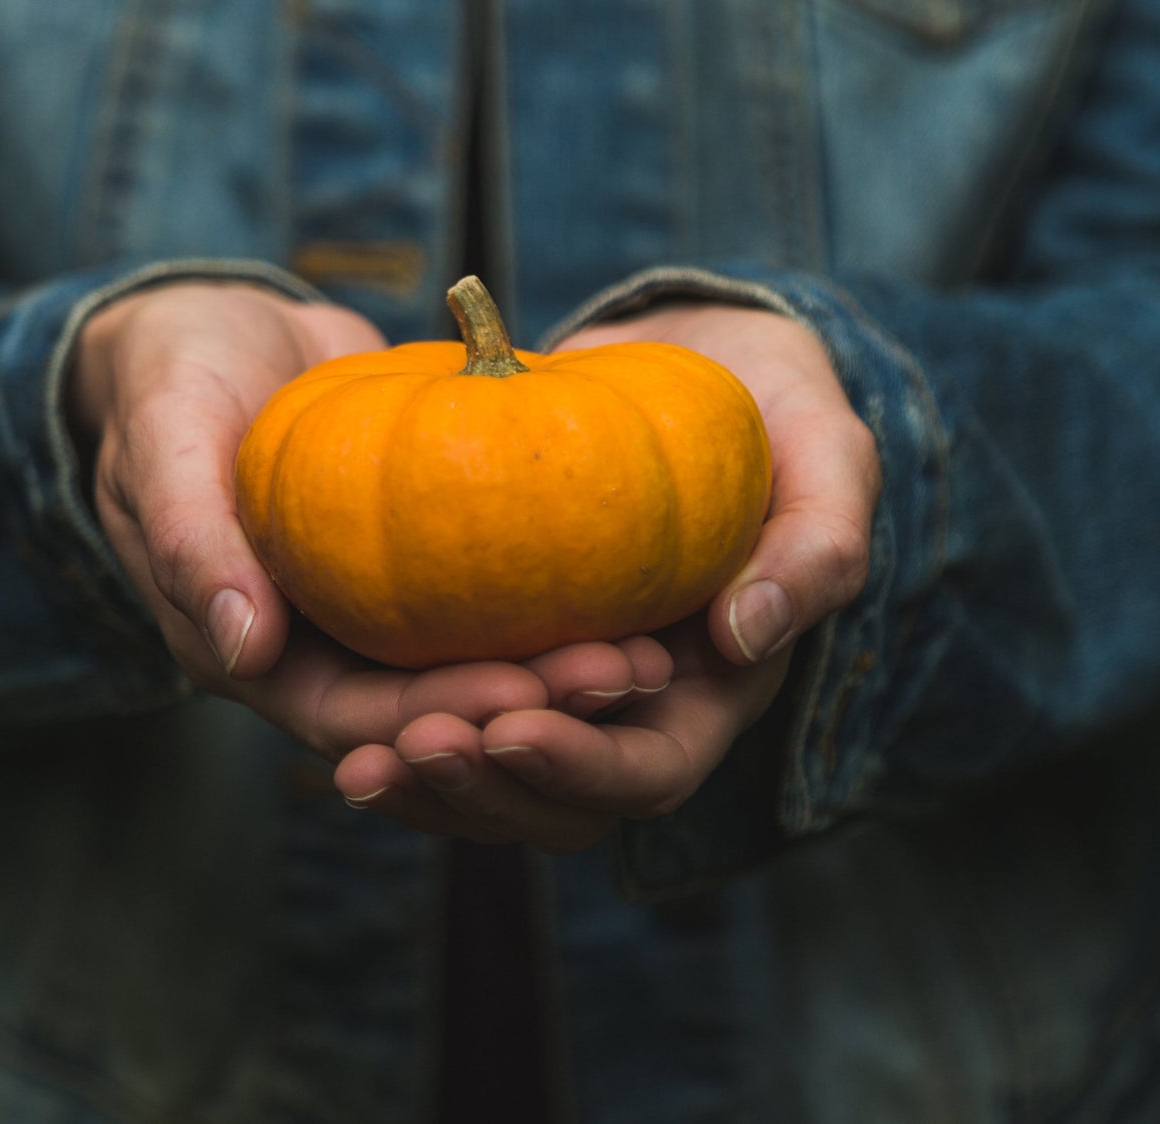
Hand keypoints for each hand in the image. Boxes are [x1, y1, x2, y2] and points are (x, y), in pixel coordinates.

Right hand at [65, 281, 673, 762]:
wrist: (215, 324)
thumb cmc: (173, 377)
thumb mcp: (165, 440)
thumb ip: (193, 539)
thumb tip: (244, 649)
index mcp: (247, 649)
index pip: (352, 716)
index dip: (436, 720)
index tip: (524, 697)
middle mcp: (318, 645)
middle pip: (432, 705)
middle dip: (527, 704)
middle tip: (626, 672)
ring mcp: (371, 603)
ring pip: (472, 657)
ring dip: (556, 664)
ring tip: (653, 647)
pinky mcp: (417, 553)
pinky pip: (489, 585)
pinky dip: (551, 592)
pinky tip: (632, 574)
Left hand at [332, 301, 879, 849]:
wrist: (703, 358)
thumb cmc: (779, 404)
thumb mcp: (827, 454)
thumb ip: (816, 544)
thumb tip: (744, 639)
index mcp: (715, 687)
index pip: (651, 770)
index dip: (582, 768)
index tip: (507, 728)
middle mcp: (635, 702)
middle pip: (555, 801)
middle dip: (481, 793)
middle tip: (404, 748)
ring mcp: (563, 669)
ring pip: (491, 768)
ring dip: (426, 778)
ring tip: (356, 761)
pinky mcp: (506, 628)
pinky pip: (447, 693)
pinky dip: (396, 711)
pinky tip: (333, 699)